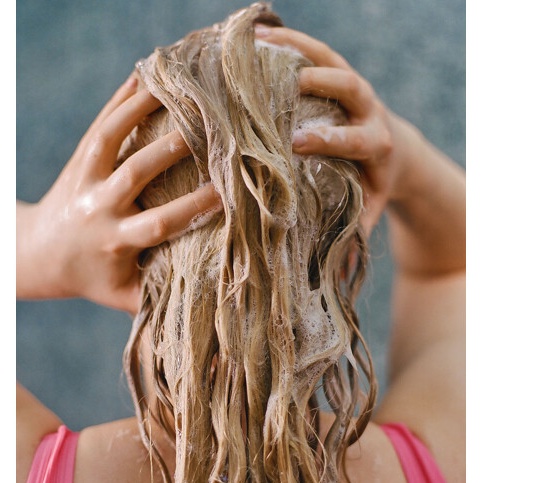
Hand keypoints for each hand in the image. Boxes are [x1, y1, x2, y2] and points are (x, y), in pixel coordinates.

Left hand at [17, 74, 221, 312]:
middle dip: (170, 150)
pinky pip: (99, 125)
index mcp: (115, 241)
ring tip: (176, 86)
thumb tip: (204, 317)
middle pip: (134, 173)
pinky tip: (145, 75)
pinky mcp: (78, 159)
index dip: (191, 209)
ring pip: (111, 138)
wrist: (38, 253)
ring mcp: (85, 178)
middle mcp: (98, 207)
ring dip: (141, 109)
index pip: (158, 223)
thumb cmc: (91, 278)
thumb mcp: (122, 297)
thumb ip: (157, 302)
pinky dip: (121, 99)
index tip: (225, 193)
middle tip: (207, 128)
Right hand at [254, 25, 418, 235]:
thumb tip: (332, 277)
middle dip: (318, 86)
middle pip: (349, 88)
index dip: (328, 140)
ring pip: (331, 60)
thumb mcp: (366, 210)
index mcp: (375, 146)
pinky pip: (317, 50)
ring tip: (256, 44)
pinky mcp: (342, 72)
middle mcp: (369, 110)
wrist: (394, 152)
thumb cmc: (371, 185)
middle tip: (283, 85)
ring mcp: (355, 87)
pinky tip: (257, 37)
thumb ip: (351, 233)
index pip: (353, 140)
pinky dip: (290, 41)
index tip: (297, 143)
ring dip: (297, 50)